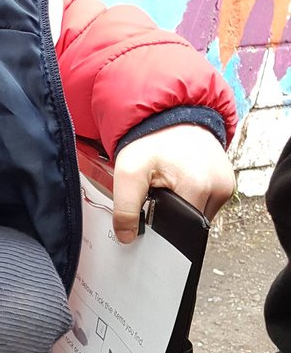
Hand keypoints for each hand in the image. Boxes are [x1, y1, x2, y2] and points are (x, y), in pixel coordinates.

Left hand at [112, 123, 235, 242]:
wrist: (171, 115)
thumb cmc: (151, 140)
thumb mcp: (127, 174)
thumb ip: (125, 209)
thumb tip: (127, 237)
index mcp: (198, 187)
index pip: (181, 233)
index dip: (162, 234)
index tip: (149, 220)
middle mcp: (218, 187)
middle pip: (191, 227)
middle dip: (171, 221)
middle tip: (157, 199)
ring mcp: (226, 185)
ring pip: (200, 218)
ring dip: (182, 212)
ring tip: (169, 190)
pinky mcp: (227, 183)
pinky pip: (207, 206)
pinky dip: (191, 202)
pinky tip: (181, 186)